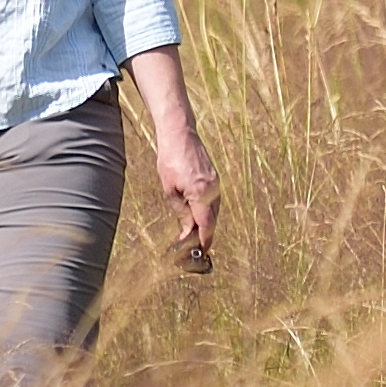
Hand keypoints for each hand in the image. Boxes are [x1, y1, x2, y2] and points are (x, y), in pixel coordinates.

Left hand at [150, 118, 221, 264]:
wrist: (180, 134)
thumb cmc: (171, 159)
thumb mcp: (169, 189)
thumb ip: (181, 211)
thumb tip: (187, 228)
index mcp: (201, 194)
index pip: (207, 225)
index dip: (205, 241)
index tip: (200, 252)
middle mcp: (213, 190)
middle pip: (212, 220)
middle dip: (204, 235)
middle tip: (194, 247)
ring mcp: (216, 183)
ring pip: (214, 211)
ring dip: (206, 223)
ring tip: (194, 234)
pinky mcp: (214, 178)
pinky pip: (213, 201)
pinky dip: (207, 211)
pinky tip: (198, 215)